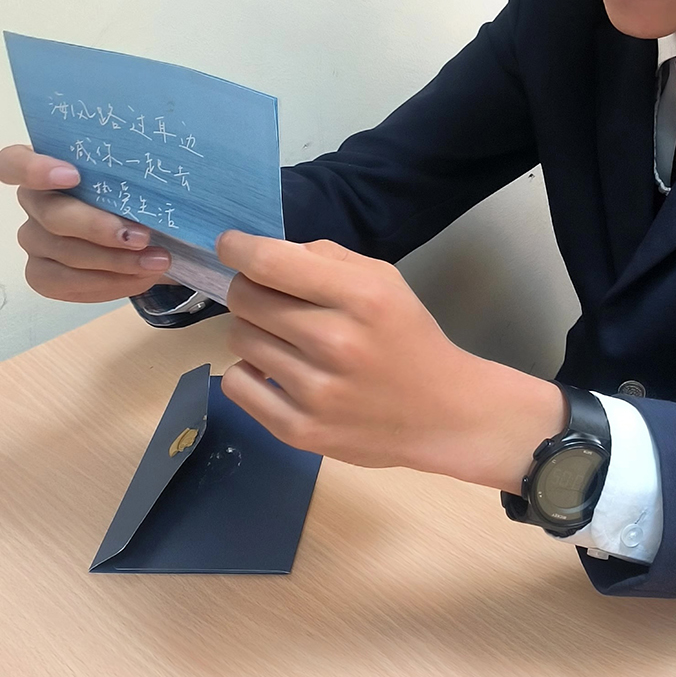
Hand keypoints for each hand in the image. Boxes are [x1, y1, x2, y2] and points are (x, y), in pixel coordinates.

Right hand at [0, 144, 171, 302]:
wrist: (147, 237)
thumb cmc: (138, 198)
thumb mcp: (141, 181)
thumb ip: (139, 176)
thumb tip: (172, 173)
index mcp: (49, 165)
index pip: (14, 162)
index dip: (34, 169)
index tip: (73, 175)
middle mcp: (34, 201)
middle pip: (52, 215)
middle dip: (99, 229)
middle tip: (142, 236)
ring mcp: (34, 238)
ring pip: (63, 254)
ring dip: (115, 261)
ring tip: (157, 261)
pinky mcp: (41, 273)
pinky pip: (67, 284)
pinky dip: (109, 283)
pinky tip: (139, 278)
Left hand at [217, 231, 566, 491]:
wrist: (443, 414)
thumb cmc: (409, 338)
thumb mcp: (385, 280)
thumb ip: (326, 258)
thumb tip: (262, 252)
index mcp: (360, 297)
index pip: (270, 262)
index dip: (237, 247)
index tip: (230, 245)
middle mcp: (334, 342)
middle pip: (245, 297)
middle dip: (248, 288)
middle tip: (268, 298)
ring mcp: (314, 391)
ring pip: (238, 337)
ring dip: (252, 330)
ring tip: (283, 339)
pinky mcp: (298, 430)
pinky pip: (235, 383)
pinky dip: (246, 372)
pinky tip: (274, 371)